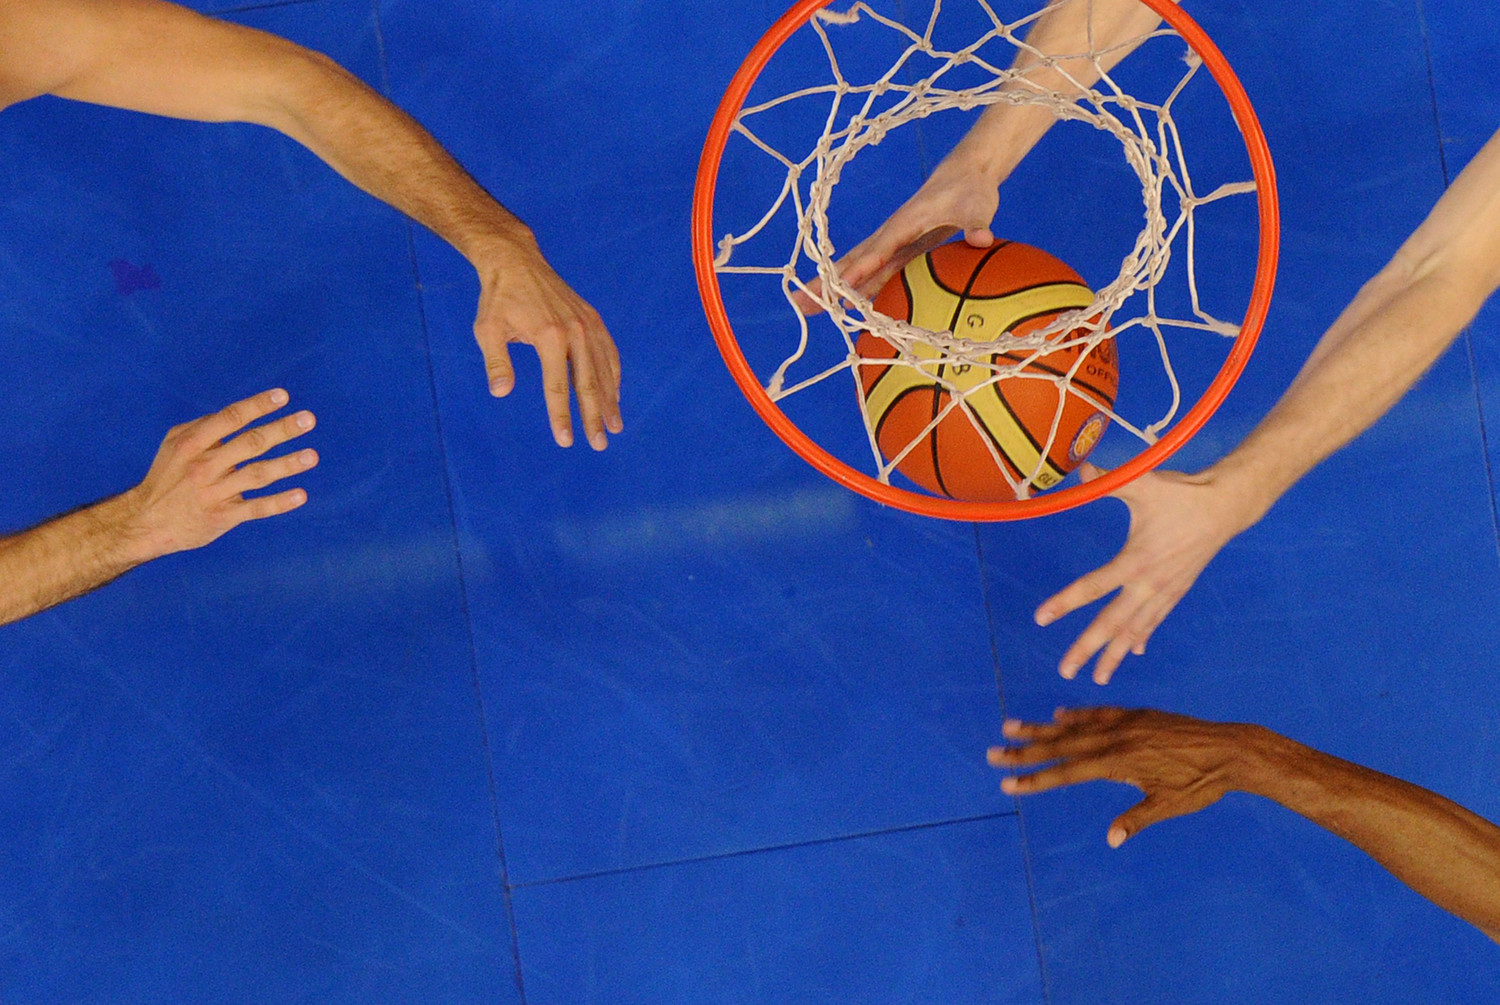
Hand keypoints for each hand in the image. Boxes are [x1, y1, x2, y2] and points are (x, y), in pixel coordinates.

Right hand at [123, 389, 317, 557]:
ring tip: (312, 456)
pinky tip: (301, 495)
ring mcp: (215, 492)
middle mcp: (204, 466)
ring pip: (257, 475)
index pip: (230, 418)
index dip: (257, 405)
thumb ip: (205, 426)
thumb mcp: (175, 444)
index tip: (283, 396)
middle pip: (250, 443)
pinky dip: (279, 503)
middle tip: (308, 419)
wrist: (146, 522)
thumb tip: (239, 412)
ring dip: (288, 464)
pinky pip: (256, 508)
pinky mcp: (223, 517)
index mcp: (192, 443)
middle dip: (281, 430)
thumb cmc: (167, 476)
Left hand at [471, 233, 622, 450]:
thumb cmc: (498, 298)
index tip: (565, 441)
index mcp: (549, 336)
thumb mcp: (488, 329)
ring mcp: (587, 323)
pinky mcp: (592, 318)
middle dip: (594, 417)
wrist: (516, 260)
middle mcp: (575, 331)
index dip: (561, 417)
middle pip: (588, 384)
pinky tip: (615, 393)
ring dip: (610, 400)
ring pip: (604, 370)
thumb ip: (496, 361)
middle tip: (599, 444)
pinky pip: (608, 351)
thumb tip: (500, 392)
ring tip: (614, 426)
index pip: (557, 387)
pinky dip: (613, 374)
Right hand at [793, 151, 1000, 313]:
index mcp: (904, 223)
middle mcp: (891, 235)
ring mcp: (892, 244)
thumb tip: (982, 238)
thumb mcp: (978, 206)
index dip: (861, 270)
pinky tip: (846, 309)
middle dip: (826, 281)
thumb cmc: (971, 190)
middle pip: (852, 261)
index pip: (878, 250)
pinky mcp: (898, 251)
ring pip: (856, 269)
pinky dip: (856, 290)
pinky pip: (872, 274)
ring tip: (806, 308)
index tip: (841, 289)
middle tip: (799, 301)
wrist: (964, 176)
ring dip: (832, 289)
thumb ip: (977, 223)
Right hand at [987, 707, 1258, 847]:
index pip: (1066, 772)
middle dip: (1024, 750)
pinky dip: (1075, 715)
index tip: (1007, 782)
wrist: (1231, 748)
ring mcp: (1125, 723)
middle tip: (992, 751)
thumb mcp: (1169, 805)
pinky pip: (1098, 713)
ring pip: (1073, 725)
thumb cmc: (1202, 783)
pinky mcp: (1137, 715)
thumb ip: (1137, 818)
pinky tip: (1060, 715)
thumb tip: (1111, 839)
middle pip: (1060, 745)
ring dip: (1041, 728)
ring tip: (1012, 726)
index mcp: (1119, 762)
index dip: (1035, 779)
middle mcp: (1115, 738)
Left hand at [1033, 463, 1251, 684]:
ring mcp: (1165, 590)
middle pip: (1112, 623)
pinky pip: (1155, 619)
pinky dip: (1142, 636)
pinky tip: (1133, 651)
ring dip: (1115, 654)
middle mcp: (1149, 583)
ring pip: (1135, 630)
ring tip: (1098, 678)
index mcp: (1135, 561)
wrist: (1226, 506)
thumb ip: (1108, 481)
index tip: (1040, 618)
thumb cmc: (1181, 495)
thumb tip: (1080, 471)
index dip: (1064, 602)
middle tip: (1065, 671)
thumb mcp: (1143, 485)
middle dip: (1087, 648)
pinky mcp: (1177, 590)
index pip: (1092, 587)